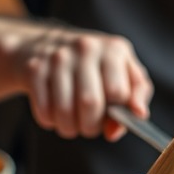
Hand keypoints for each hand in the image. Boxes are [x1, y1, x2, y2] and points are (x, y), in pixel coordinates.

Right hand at [12, 23, 153, 140]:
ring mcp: (58, 57)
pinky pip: (43, 111)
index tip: (110, 115)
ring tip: (71, 123)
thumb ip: (136, 96)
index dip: (115, 113)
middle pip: (90, 104)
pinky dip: (50, 121)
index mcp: (114, 49)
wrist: (46, 46)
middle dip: (91, 126)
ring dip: (69, 127)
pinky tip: (54, 113)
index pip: (118, 93)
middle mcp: (86, 48)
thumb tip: (139, 115)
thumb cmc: (93, 68)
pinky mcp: (34, 69)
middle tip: (89, 126)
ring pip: (64, 111)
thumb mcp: (123, 73)